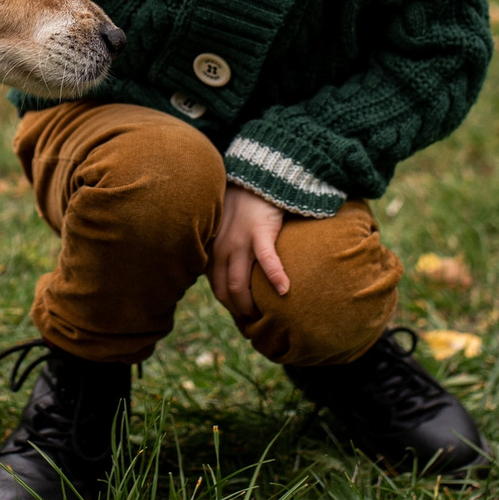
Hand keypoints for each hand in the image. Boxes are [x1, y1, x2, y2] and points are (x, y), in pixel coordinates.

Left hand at [208, 184, 290, 319]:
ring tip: (265, 316)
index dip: (229, 305)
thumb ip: (224, 248)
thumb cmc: (244, 203)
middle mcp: (222, 248)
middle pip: (225, 291)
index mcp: (213, 248)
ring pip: (239, 283)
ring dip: (250, 304)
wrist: (257, 176)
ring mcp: (239, 241)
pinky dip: (274, 277)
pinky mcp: (260, 232)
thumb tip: (231, 272)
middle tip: (254, 323)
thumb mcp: (225, 227)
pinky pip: (266, 260)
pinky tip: (285, 291)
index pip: (215, 286)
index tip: (242, 316)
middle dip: (238, 311)